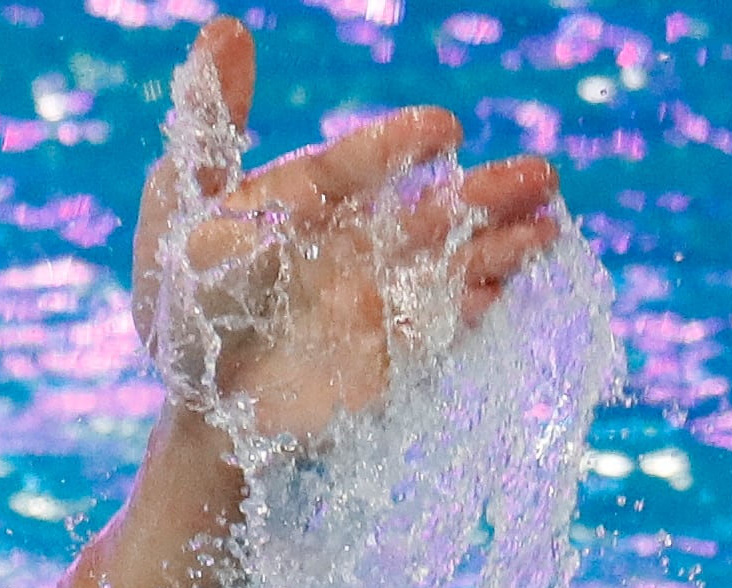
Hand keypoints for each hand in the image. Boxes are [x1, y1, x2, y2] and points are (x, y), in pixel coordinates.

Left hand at [131, 17, 562, 444]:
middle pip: (427, 211)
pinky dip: (472, 304)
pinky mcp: (389, 354)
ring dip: (498, 244)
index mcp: (309, 200)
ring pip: (448, 262)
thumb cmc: (182, 305)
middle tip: (541, 174)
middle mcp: (354, 242)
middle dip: (485, 195)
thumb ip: (213, 126)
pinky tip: (506, 285)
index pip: (359, 164)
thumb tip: (225, 25)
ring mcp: (377, 297)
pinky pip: (440, 324)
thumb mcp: (183, 210)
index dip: (400, 145)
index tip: (442, 129)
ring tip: (549, 225)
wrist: (200, 405)